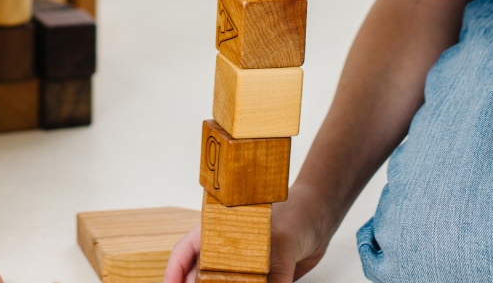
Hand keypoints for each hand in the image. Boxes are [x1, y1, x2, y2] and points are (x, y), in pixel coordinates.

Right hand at [163, 188, 333, 282]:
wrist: (318, 221)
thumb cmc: (296, 216)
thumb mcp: (282, 245)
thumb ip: (273, 276)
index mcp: (218, 228)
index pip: (186, 250)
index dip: (174, 271)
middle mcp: (224, 249)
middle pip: (199, 274)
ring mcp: (239, 266)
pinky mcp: (258, 280)